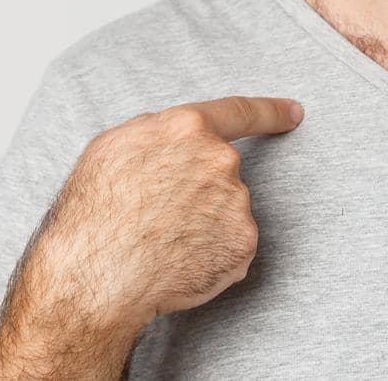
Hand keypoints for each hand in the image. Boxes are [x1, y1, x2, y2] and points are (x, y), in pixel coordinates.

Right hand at [29, 94, 304, 336]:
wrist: (96, 276)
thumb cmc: (94, 212)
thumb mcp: (113, 147)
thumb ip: (158, 133)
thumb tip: (178, 137)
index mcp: (189, 128)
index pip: (241, 112)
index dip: (271, 111)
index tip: (294, 112)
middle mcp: (221, 161)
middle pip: (220, 171)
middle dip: (198, 190)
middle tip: (158, 215)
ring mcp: (237, 203)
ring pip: (224, 210)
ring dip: (202, 223)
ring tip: (160, 241)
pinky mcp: (243, 244)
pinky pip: (230, 245)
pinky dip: (210, 254)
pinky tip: (178, 262)